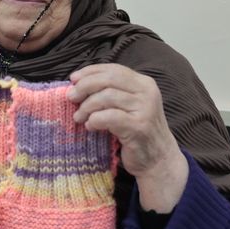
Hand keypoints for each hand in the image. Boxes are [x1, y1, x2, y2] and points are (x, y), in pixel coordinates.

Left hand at [67, 64, 187, 212]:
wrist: (158, 160)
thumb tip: (77, 84)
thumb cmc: (136, 132)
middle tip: (71, 98)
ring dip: (87, 106)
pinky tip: (90, 127)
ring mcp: (145, 109)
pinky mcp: (138, 127)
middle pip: (108, 80)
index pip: (113, 69)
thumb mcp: (128, 107)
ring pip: (107, 96)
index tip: (73, 79)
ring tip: (79, 117)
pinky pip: (108, 117)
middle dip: (84, 87)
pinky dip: (94, 120)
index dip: (90, 72)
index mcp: (144, 83)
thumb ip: (111, 92)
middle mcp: (147, 93)